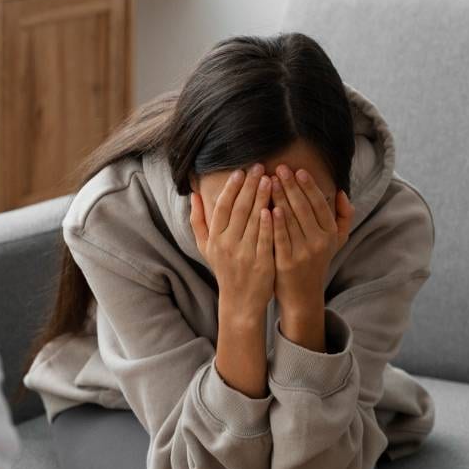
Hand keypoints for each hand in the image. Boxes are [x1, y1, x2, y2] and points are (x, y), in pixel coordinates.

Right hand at [190, 164, 274, 322]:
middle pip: (239, 210)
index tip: (240, 172)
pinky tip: (275, 206)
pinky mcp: (262, 263)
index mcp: (215, 239)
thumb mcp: (206, 248)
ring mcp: (245, 254)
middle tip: (258, 167)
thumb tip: (194, 195)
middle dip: (249, 186)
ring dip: (262, 198)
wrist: (240, 301)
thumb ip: (198, 221)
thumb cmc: (224, 270)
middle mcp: (228, 245)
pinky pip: (266, 238)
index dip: (231, 188)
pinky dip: (270, 222)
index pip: (222, 207)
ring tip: (270, 179)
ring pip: (254, 221)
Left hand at [270, 167, 351, 347]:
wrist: (302, 295)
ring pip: (290, 220)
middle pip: (303, 208)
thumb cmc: (316, 262)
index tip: (298, 170)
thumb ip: (343, 216)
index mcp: (330, 234)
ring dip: (280, 198)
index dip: (309, 186)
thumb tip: (341, 192)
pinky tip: (269, 207)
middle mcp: (319, 242)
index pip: (319, 204)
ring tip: (269, 181)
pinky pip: (280, 238)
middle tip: (279, 169)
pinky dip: (275, 223)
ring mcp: (303, 253)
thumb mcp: (335, 241)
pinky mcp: (286, 263)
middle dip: (291, 186)